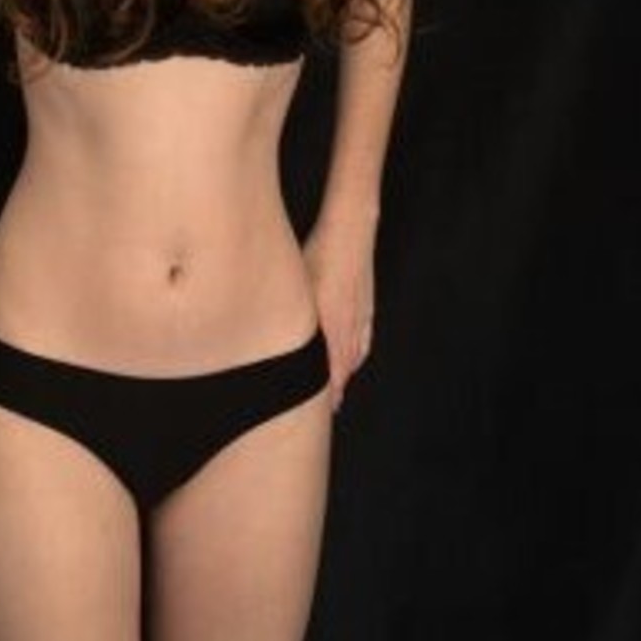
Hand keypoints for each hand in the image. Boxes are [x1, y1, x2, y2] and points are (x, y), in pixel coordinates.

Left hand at [301, 217, 376, 411]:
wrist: (351, 230)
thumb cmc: (320, 254)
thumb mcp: (301, 286)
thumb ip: (294, 316)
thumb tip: (275, 333)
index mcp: (333, 324)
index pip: (331, 369)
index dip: (326, 391)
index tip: (320, 410)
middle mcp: (350, 324)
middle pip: (344, 366)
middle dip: (335, 388)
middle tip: (328, 407)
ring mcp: (361, 314)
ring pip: (354, 353)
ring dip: (346, 372)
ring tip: (337, 390)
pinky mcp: (366, 304)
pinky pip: (363, 337)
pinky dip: (357, 353)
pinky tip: (354, 358)